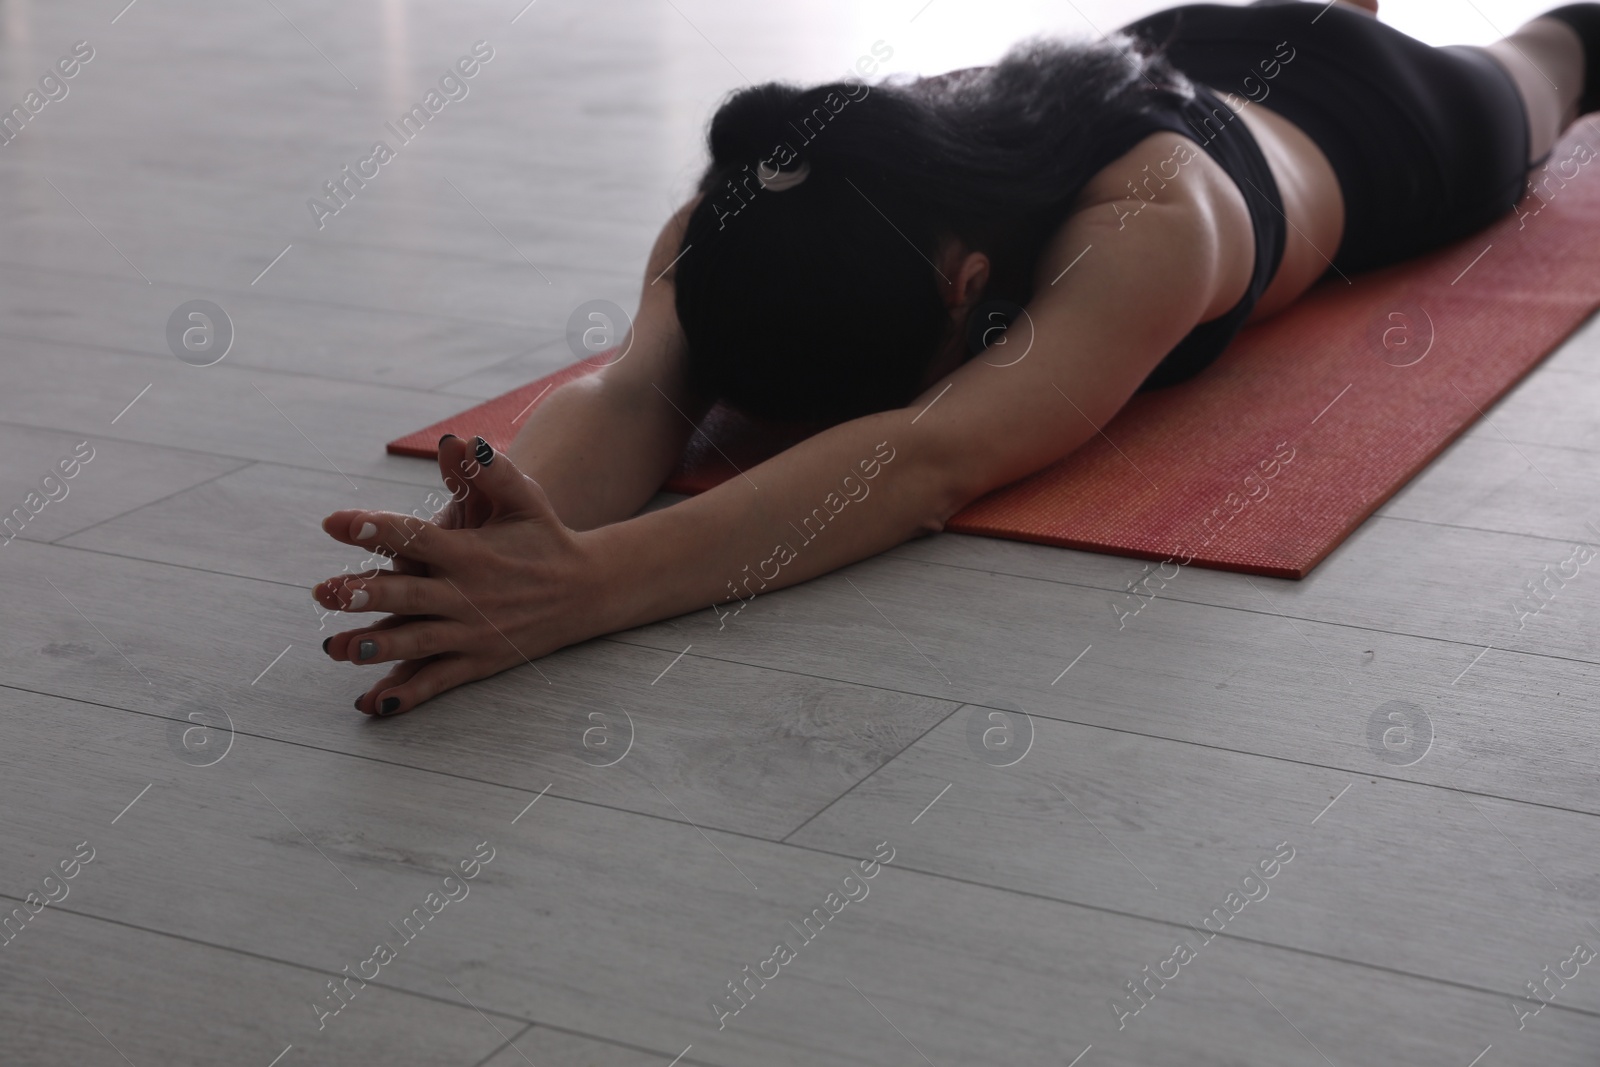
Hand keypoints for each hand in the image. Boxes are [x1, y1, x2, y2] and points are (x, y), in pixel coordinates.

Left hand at [314, 436, 608, 715]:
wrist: (587, 591)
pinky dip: (407, 695)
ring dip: (375, 647)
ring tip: (336, 647)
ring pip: (417, 643)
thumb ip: (492, 471)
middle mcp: (469, 595)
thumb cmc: (546, 539)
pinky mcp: (478, 661)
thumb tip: (462, 441)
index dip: (376, 530)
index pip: (417, 537)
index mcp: (472, 554)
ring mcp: (473, 633)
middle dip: (365, 596)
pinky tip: (373, 702)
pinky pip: (437, 681)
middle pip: (409, 595)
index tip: (337, 522)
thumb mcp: (525, 500)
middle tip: (324, 592)